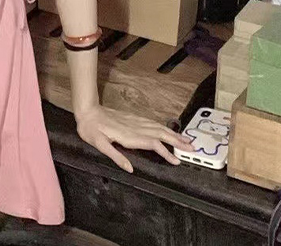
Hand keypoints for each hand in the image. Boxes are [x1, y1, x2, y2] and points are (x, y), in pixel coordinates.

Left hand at [75, 105, 193, 172]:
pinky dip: (163, 127)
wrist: (87, 110)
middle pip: (160, 134)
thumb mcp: (99, 145)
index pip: (152, 144)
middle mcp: (135, 127)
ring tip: (186, 140)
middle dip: (177, 141)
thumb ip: (115, 156)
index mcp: (129, 136)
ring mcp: (135, 121)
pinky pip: (152, 123)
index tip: (177, 161)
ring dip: (173, 134)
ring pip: (158, 127)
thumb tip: (131, 169)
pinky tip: (168, 131)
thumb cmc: (91, 129)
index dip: (166, 152)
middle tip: (192, 148)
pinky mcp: (133, 118)